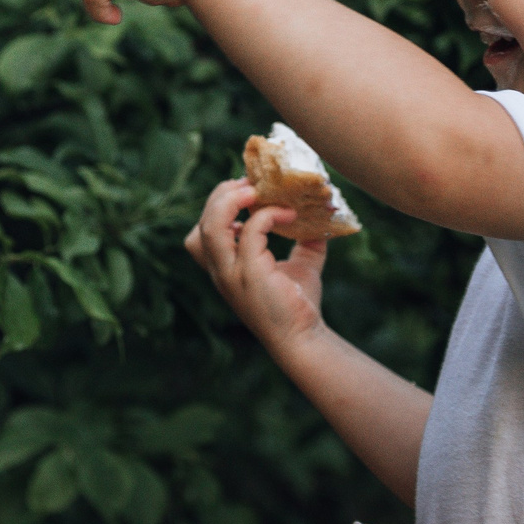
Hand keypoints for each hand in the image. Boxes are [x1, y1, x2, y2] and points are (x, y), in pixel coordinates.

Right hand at [184, 178, 327, 353]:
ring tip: (255, 190)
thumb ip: (305, 238)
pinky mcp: (251, 273)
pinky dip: (268, 215)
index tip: (247, 195)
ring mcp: (232, 273)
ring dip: (231, 201)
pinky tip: (289, 214)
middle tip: (251, 184)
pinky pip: (251, 232)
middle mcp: (221, 272)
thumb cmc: (299, 304)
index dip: (216, 210)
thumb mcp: (301, 264)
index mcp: (225, 269)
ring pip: (211, 226)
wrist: (304, 338)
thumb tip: (324, 213)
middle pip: (201, 224)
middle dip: (223, 198)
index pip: (199, 235)